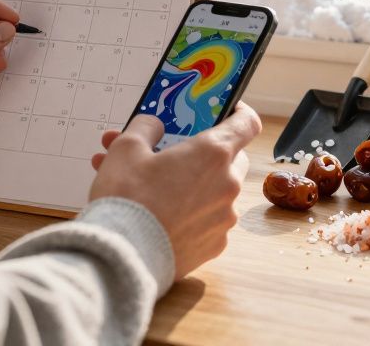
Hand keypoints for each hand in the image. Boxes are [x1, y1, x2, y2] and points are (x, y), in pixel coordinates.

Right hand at [88, 103, 261, 280]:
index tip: (226, 111)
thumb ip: (145, 128)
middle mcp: (227, 185)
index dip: (238, 113)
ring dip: (190, 185)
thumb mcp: (126, 149)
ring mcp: (224, 218)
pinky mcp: (214, 245)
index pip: (247, 123)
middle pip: (231, 158)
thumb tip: (154, 125)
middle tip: (176, 153)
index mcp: (213, 153)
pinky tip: (158, 215)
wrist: (122, 258)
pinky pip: (207, 221)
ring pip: (215, 191)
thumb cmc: (127, 199)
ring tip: (148, 187)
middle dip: (206, 153)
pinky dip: (189, 215)